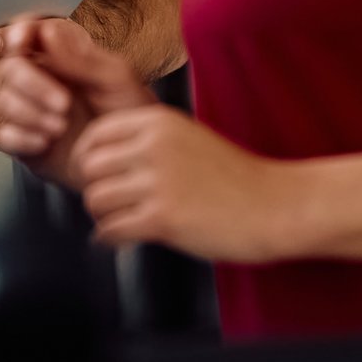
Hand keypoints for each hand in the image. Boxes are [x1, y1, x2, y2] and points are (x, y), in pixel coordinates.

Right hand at [0, 16, 155, 186]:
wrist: (134, 159)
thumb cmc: (130, 113)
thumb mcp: (116, 78)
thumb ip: (80, 57)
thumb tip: (48, 32)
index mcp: (60, 57)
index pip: (27, 35)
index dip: (18, 33)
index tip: (21, 41)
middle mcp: (40, 80)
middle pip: (10, 69)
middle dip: (31, 83)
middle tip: (63, 102)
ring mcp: (31, 111)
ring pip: (4, 102)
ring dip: (28, 113)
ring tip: (60, 126)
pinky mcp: (26, 142)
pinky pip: (4, 136)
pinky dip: (21, 138)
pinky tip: (45, 142)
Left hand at [75, 107, 300, 263]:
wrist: (275, 205)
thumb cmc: (234, 177)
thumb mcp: (187, 138)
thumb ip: (147, 141)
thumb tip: (99, 157)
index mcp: (159, 122)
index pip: (96, 133)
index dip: (87, 158)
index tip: (93, 175)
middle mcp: (154, 146)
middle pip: (89, 167)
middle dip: (92, 188)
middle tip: (107, 202)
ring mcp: (159, 182)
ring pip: (96, 199)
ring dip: (102, 216)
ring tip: (116, 221)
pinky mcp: (164, 218)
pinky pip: (112, 229)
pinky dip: (110, 238)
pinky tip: (121, 239)